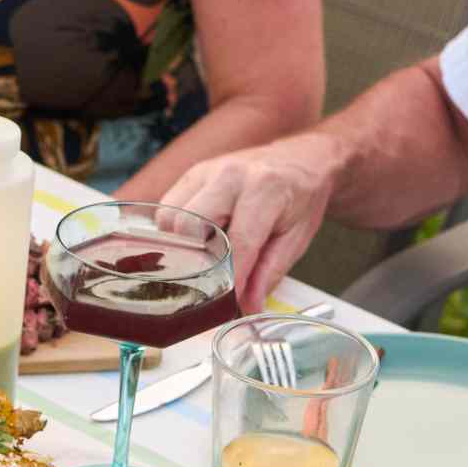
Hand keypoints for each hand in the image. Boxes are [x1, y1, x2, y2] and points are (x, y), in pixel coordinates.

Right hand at [161, 133, 342, 315]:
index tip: (227, 304)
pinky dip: (174, 231)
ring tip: (201, 258)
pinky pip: (167, 208)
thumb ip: (269, 273)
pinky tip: (195, 240)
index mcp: (266, 188)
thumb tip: (247, 308)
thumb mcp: (296, 237)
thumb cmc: (300, 197)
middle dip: (195, 259)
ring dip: (180, 245)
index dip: (231, 278)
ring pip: (170, 218)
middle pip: (189, 226)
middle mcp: (231, 174)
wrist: (300, 158)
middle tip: (209, 279)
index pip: (238, 241)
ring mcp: (206, 171)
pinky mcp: (191, 175)